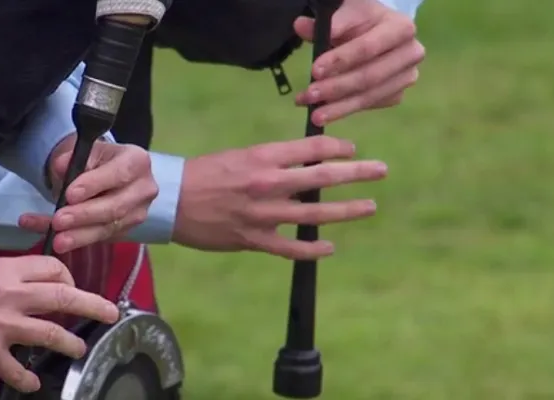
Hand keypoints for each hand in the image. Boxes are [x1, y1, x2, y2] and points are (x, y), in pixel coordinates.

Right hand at [0, 256, 119, 392]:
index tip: (72, 287)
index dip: (69, 277)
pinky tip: (33, 381)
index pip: (51, 268)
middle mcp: (7, 294)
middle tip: (111, 312)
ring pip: (50, 332)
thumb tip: (27, 289)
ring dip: (70, 342)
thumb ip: (3, 280)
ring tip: (79, 349)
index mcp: (3, 270)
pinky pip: (18, 368)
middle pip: (62, 295)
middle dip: (93, 304)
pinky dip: (28, 377)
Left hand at [22, 135, 158, 253]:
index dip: (94, 185)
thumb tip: (60, 166)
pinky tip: (58, 241)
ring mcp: (138, 213)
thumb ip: (73, 158)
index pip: (118, 174)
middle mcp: (144, 189)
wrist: (104, 175)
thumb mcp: (85, 152)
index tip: (69, 194)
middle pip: (116, 207)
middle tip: (58, 220)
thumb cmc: (96, 161)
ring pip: (109, 227)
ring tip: (57, 240)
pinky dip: (78, 240)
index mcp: (137, 161)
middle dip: (84, 215)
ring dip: (80, 235)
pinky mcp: (127, 230)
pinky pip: (102, 237)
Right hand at [172, 135, 385, 259]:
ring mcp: (263, 214)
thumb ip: (272, 159)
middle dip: (357, 173)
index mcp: (263, 157)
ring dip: (347, 210)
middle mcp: (267, 184)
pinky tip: (330, 247)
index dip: (338, 148)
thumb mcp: (240, 155)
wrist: (172, 200)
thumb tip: (305, 160)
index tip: (353, 150)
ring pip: (315, 213)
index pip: (312, 149)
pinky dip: (313, 249)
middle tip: (381, 170)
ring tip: (369, 206)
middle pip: (323, 177)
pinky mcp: (254, 239)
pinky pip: (291, 247)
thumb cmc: (205, 173)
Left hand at [293, 0, 424, 124]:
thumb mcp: (345, 14)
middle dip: (336, 88)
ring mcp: (406, 77)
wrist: (375, 30)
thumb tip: (301, 26)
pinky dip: (343, 110)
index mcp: (401, 27)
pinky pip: (368, 106)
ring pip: (369, 96)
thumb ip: (327, 23)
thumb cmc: (359, 20)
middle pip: (369, 77)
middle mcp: (410, 53)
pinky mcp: (397, 94)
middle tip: (309, 95)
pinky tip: (322, 112)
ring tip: (313, 113)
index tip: (314, 70)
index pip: (368, 47)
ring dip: (338, 107)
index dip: (341, 60)